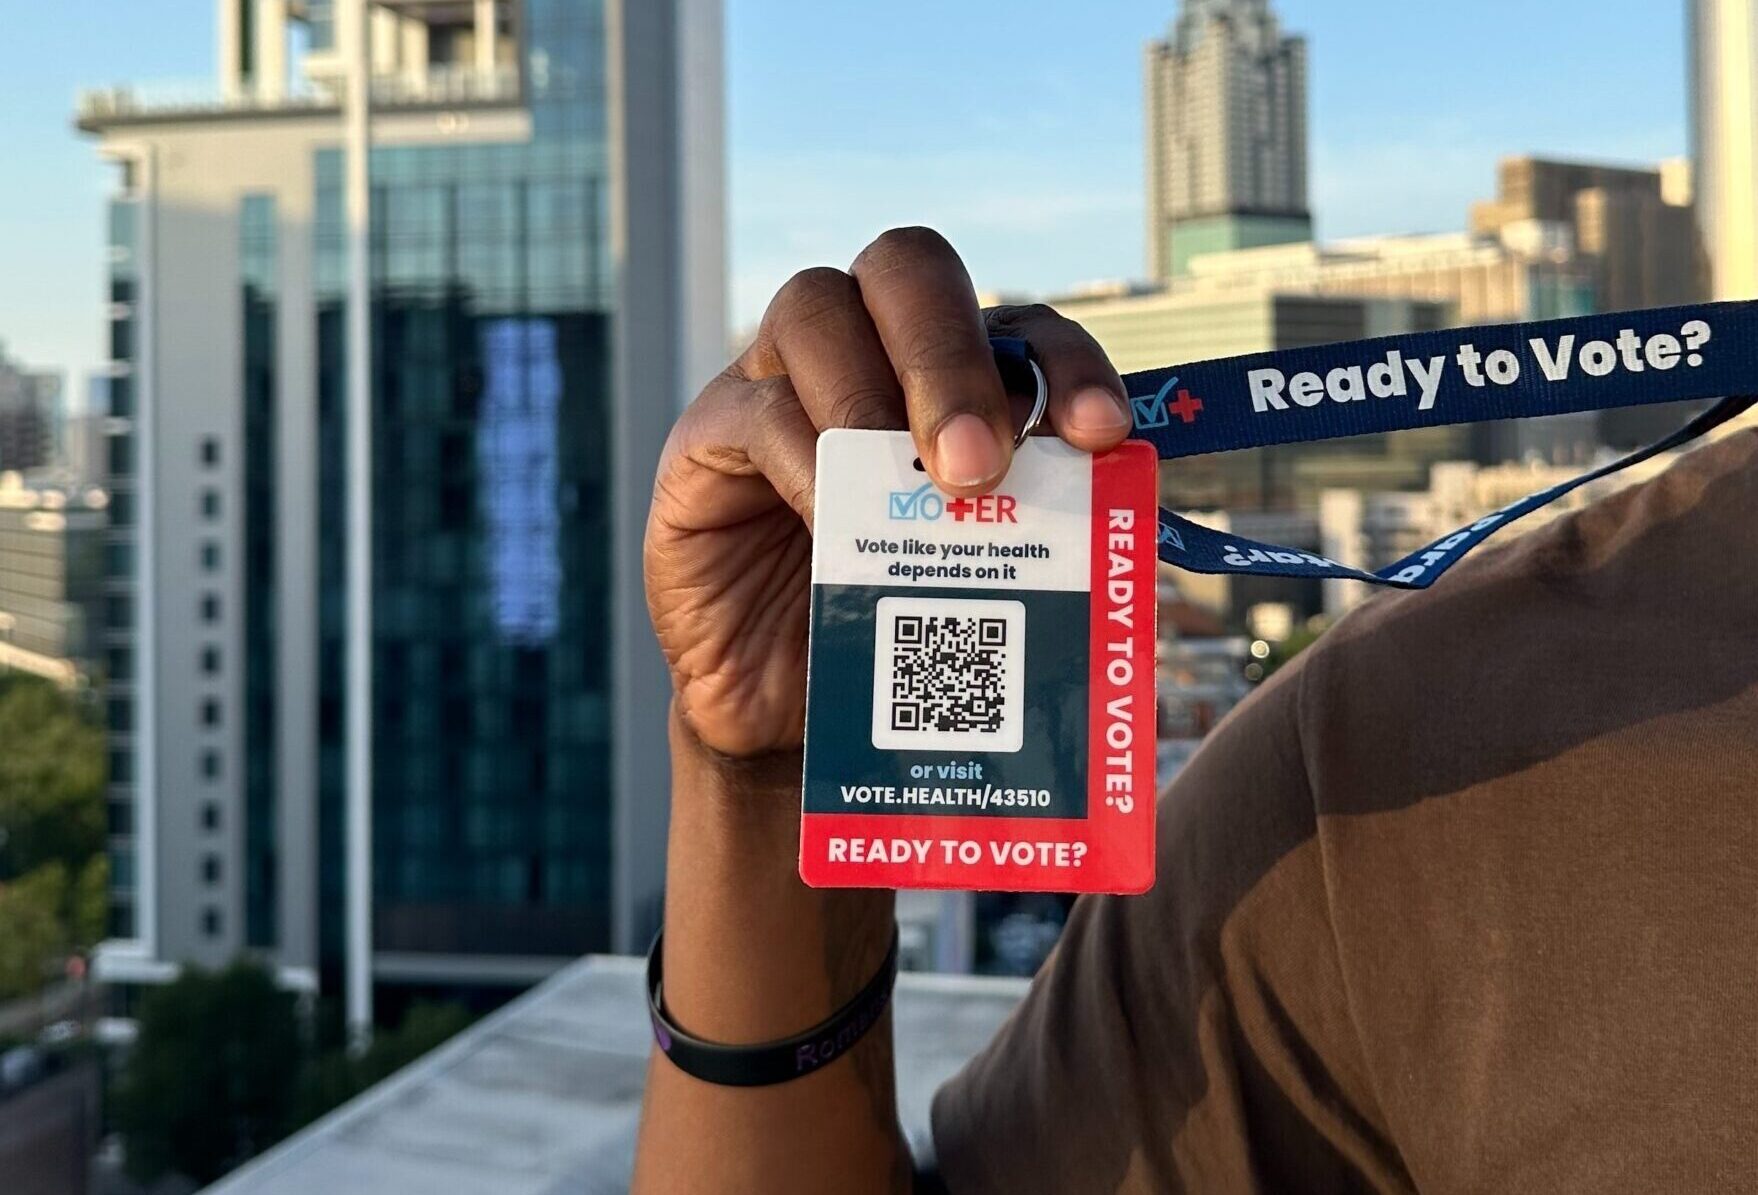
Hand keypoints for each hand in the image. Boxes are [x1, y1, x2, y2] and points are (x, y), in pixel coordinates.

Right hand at [644, 227, 1133, 758]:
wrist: (792, 714)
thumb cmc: (897, 630)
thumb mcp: (982, 575)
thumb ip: (1041, 523)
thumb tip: (1123, 500)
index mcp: (946, 375)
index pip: (1017, 324)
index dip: (1065, 362)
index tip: (1101, 434)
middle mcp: (860, 350)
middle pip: (905, 266)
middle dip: (953, 355)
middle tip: (983, 463)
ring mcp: (774, 382)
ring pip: (814, 309)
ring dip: (874, 400)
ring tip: (917, 494)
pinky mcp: (704, 440)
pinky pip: (753, 412)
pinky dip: (807, 461)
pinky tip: (841, 524)